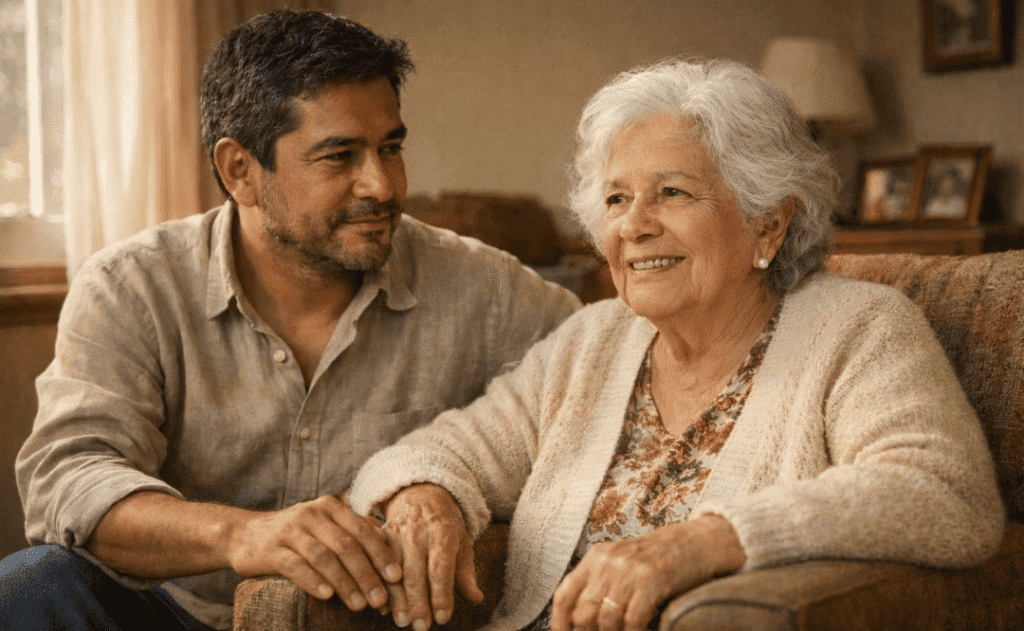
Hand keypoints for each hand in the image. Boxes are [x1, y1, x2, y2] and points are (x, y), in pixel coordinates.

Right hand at [226, 494, 401, 611]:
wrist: (245, 534)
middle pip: (346, 545)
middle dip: (367, 574)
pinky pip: (295, 565)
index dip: (381, 554)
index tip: (396, 578)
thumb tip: (386, 543)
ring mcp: (290, 530)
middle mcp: (312, 513)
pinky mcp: (271, 549)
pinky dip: (313, 581)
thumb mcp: (325, 526)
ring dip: (344, 582)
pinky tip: (327, 595)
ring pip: (324, 557)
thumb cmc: (297, 534)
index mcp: (330, 507)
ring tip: (358, 605)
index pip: (362, 530)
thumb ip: (353, 530)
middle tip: (380, 599)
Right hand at [382, 483, 482, 630]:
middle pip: (416, 573)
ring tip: (403, 621)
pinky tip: (383, 605)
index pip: (441, 568)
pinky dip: (380, 586)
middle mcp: (418, 532)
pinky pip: (378, 564)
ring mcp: (397, 534)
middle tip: (421, 627)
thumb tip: (476, 599)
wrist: (420, 494)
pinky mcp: (381, 537)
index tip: (443, 617)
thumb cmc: (445, 525)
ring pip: (393, 571)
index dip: (441, 595)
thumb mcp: (462, 542)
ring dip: (397, 599)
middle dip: (418, 603)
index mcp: (443, 532)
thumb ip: (466, 573)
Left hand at [549, 515, 745, 630]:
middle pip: (583, 613)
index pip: (564, 595)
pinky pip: (633, 621)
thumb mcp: (621, 564)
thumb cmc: (657, 559)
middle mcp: (608, 562)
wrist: (695, 542)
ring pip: (606, 621)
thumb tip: (580, 621)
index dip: (559, 623)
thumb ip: (599, 584)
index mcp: (595, 557)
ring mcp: (629, 570)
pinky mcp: (652, 580)